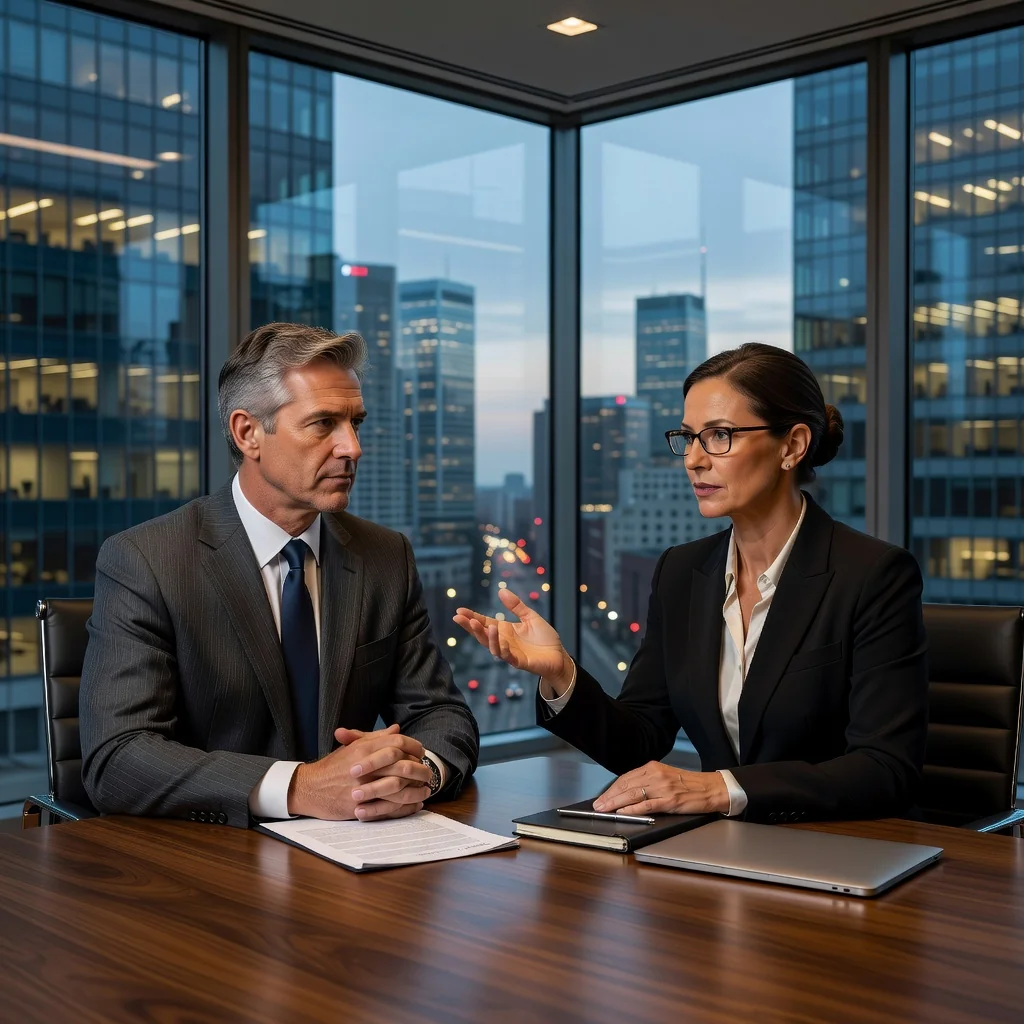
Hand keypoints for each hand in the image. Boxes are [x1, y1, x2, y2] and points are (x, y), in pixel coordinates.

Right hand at [287, 724, 430, 820]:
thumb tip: (396, 729)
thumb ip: (376, 738)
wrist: (309, 788)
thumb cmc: (332, 767)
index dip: (414, 747)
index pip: (398, 743)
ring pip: (399, 789)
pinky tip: (415, 804)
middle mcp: (365, 767)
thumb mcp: (353, 747)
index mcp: (364, 749)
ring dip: (416, 790)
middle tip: (429, 773)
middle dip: (420, 771)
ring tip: (426, 790)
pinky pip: (389, 808)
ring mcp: (363, 788)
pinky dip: (405, 807)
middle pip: (402, 766)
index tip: (422, 753)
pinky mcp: (360, 807)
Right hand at [453, 589, 572, 691]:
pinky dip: (501, 648)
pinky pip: (506, 656)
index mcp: (504, 630)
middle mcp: (503, 641)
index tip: (459, 611)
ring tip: (478, 624)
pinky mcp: (519, 661)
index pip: (484, 622)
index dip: (472, 617)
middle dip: (470, 627)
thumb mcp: (530, 617)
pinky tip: (498, 638)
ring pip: (492, 646)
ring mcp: (510, 652)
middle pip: (483, 635)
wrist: (558, 656)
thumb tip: (501, 591)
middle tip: (459, 618)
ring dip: (485, 636)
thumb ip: (516, 606)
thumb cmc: (544, 638)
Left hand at [593, 761, 729, 815]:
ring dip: (615, 803)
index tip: (602, 797)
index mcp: (653, 768)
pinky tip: (623, 812)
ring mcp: (662, 787)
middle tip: (597, 805)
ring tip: (604, 810)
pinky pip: (647, 804)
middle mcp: (655, 775)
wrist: (711, 788)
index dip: (611, 789)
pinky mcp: (669, 800)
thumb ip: (648, 782)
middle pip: (626, 785)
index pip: (625, 778)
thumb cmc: (689, 784)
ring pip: (632, 794)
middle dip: (609, 796)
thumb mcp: (665, 776)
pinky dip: (632, 809)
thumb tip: (627, 793)